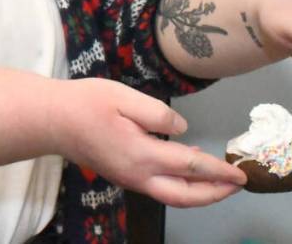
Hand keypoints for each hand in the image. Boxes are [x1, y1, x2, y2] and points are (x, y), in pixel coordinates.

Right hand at [53, 79, 245, 207]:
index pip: (190, 166)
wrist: (51, 120)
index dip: (219, 170)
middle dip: (215, 194)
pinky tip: (186, 168)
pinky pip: (158, 186)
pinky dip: (180, 184)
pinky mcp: (121, 175)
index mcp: (141, 155)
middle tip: (237, 186)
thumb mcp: (123, 96)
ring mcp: (128, 178)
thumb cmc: (85, 103)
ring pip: (171, 195)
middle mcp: (138, 175)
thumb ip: (158, 114)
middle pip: (184, 196)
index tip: (240, 173)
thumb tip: (182, 129)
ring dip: (199, 192)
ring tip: (219, 181)